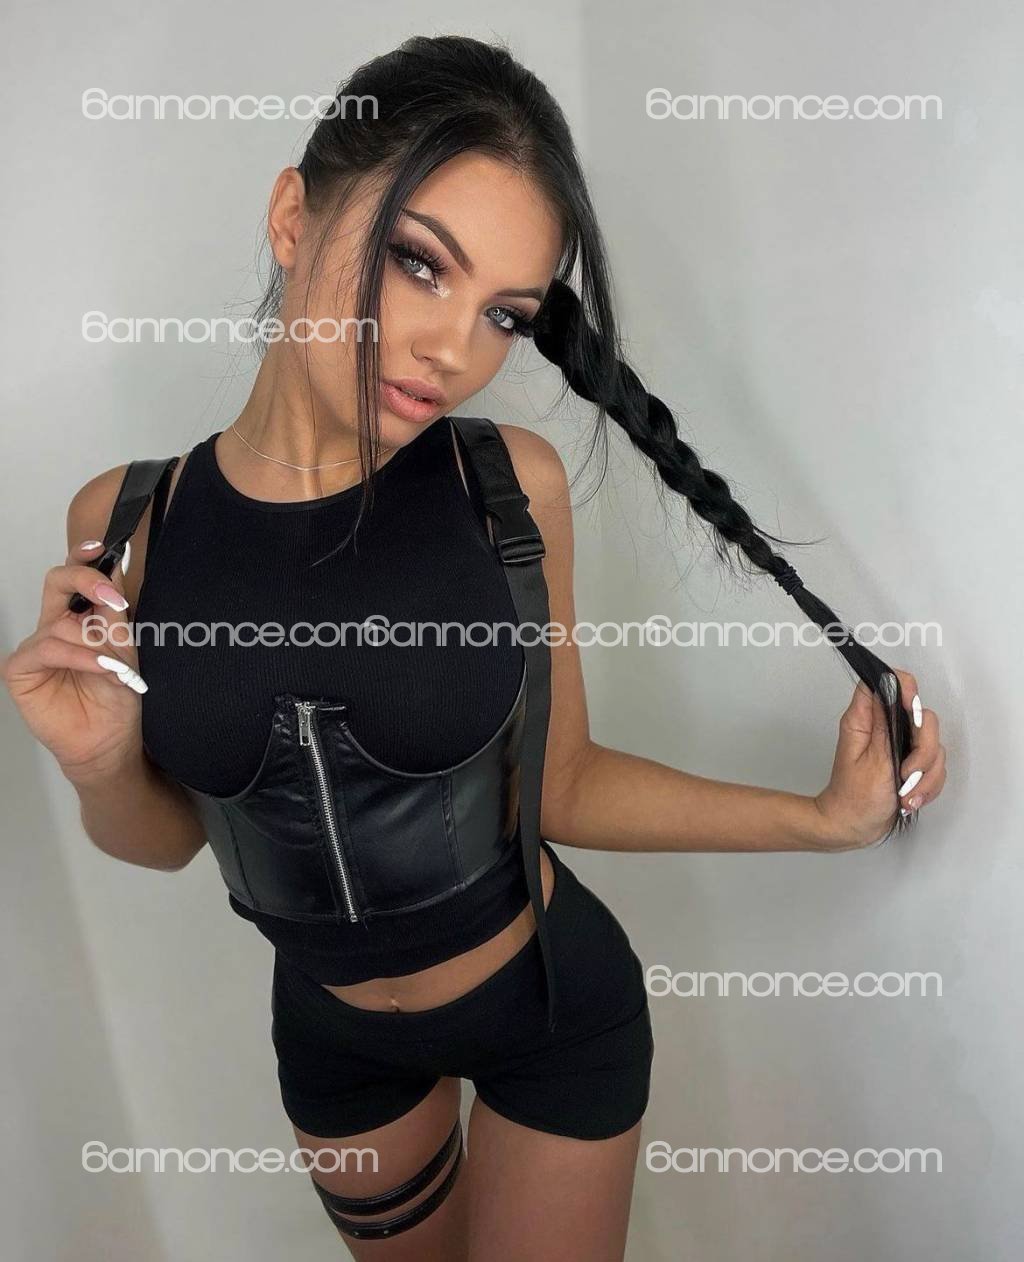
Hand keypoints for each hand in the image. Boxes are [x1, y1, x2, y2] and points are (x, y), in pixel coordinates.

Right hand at [2, 539, 148, 784]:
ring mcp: (36, 646)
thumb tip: (114, 568)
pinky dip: (80, 656)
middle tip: (111, 598)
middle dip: (84, 580)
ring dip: (94, 642)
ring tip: (116, 665)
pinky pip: (49, 648)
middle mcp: (54, 626)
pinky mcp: (21, 669)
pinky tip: (100, 668)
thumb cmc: (117, 698)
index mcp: (80, 617)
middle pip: (56, 582)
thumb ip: (114, 613)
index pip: (75, 578)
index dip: (83, 557)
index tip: (102, 546)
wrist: (110, 740)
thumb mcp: (124, 649)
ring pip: (60, 622)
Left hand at [813, 668, 945, 850]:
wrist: (853, 827)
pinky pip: (935, 767)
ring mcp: (900, 746)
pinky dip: (928, 785)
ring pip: (934, 747)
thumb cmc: (853, 798)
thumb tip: (888, 688)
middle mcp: (884, 728)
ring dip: (925, 776)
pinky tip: (911, 798)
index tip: (912, 712)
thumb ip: (885, 725)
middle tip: (906, 773)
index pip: (888, 683)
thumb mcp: (871, 760)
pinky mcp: (911, 763)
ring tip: (906, 794)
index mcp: (865, 720)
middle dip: (923, 751)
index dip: (906, 690)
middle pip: (924, 718)